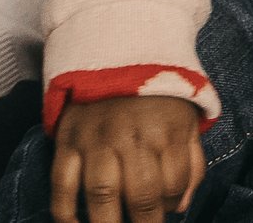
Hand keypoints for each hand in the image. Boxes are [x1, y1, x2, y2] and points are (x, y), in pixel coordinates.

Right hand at [52, 95, 204, 222]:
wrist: (113, 48)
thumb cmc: (155, 93)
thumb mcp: (185, 118)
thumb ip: (190, 163)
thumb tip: (180, 207)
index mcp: (165, 130)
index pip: (173, 184)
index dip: (171, 205)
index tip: (165, 210)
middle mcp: (130, 137)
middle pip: (141, 195)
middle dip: (145, 222)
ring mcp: (95, 140)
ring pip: (101, 194)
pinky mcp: (67, 140)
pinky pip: (61, 183)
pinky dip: (64, 212)